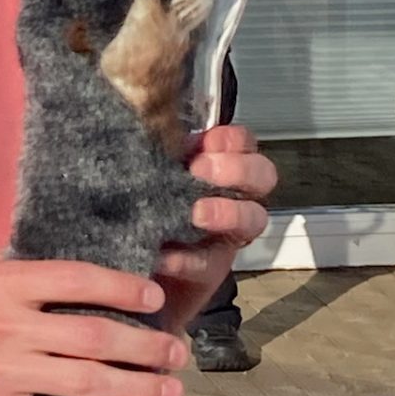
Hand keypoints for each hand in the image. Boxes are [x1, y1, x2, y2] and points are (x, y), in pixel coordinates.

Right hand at [0, 252, 187, 395]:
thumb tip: (20, 251)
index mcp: (0, 282)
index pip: (78, 279)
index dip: (123, 288)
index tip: (153, 297)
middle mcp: (11, 326)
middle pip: (96, 334)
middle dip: (146, 344)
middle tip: (178, 352)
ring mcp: (4, 373)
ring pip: (86, 381)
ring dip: (136, 389)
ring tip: (170, 393)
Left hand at [157, 124, 275, 330]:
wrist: (132, 267)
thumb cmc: (144, 209)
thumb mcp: (151, 174)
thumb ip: (159, 154)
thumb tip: (145, 125)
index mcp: (220, 166)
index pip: (244, 142)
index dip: (232, 140)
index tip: (208, 141)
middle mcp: (234, 197)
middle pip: (262, 175)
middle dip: (237, 170)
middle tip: (202, 172)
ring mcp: (227, 235)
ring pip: (253, 218)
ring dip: (227, 212)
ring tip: (195, 214)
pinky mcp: (210, 270)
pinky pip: (209, 263)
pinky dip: (186, 259)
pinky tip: (163, 255)